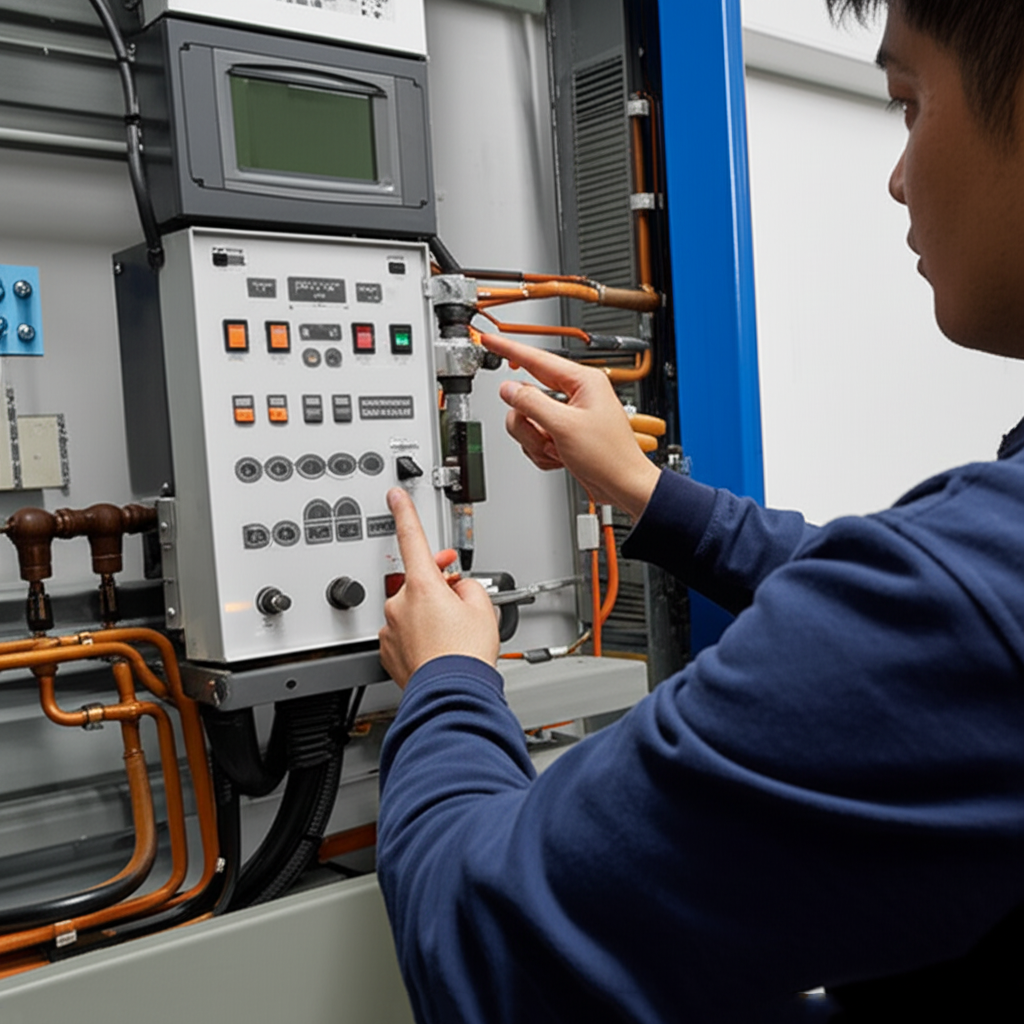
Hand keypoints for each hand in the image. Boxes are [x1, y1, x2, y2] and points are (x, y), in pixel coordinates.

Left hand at [379, 488, 499, 688]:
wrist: (452, 694)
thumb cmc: (466, 656)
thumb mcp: (483, 608)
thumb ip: (469, 586)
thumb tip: (460, 588)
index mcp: (423, 584)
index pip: (412, 537)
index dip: (404, 512)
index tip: (395, 497)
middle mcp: (401, 603)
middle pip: (419, 582)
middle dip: (438, 587)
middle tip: (459, 603)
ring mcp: (391, 627)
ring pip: (412, 610)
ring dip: (429, 615)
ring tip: (452, 636)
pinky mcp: (389, 650)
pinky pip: (404, 633)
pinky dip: (420, 636)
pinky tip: (438, 648)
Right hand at [481, 334, 660, 518]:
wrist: (622, 485)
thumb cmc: (609, 456)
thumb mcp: (564, 426)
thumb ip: (531, 403)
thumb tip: (508, 389)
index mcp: (582, 382)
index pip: (536, 359)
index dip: (508, 350)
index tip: (490, 341)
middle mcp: (574, 395)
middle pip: (526, 397)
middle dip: (530, 423)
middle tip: (544, 436)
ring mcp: (567, 416)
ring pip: (527, 420)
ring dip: (537, 441)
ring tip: (558, 450)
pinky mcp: (562, 434)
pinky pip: (535, 437)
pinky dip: (542, 452)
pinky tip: (560, 457)